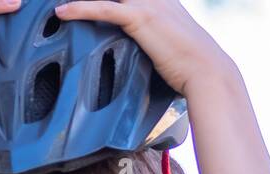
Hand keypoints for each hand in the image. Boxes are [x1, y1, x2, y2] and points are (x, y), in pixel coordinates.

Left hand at [53, 0, 235, 98]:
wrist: (207, 70)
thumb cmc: (192, 64)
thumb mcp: (173, 41)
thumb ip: (156, 34)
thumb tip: (147, 46)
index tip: (90, 1)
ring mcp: (147, 3)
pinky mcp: (140, 18)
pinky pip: (103, 7)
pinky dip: (79, 8)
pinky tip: (62, 12)